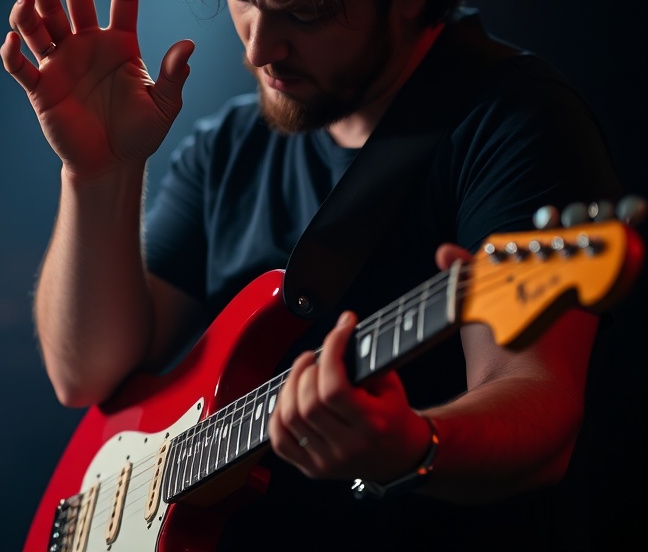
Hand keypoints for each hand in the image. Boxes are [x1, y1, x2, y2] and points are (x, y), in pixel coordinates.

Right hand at [0, 0, 194, 179]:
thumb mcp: (163, 106)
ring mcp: (61, 63)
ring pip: (42, 23)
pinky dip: (13, 53)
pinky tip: (11, 39)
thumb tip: (188, 46)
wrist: (110, 165)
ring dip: (31, 3)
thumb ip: (174, 76)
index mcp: (119, 43)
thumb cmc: (139, 134)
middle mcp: (86, 44)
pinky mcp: (41, 87)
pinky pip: (22, 66)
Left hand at [269, 244, 473, 481]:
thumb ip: (417, 317)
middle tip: (318, 352)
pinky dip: (278, 411)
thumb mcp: (402, 369)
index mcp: (374, 426)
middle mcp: (349, 449)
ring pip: (289, 418)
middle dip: (308, 367)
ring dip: (290, 384)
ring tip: (306, 367)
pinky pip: (278, 439)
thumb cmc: (399, 407)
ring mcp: (327, 463)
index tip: (343, 326)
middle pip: (308, 401)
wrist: (405, 457)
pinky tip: (291, 393)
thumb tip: (443, 253)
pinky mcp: (311, 469)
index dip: (331, 349)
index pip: (335, 387)